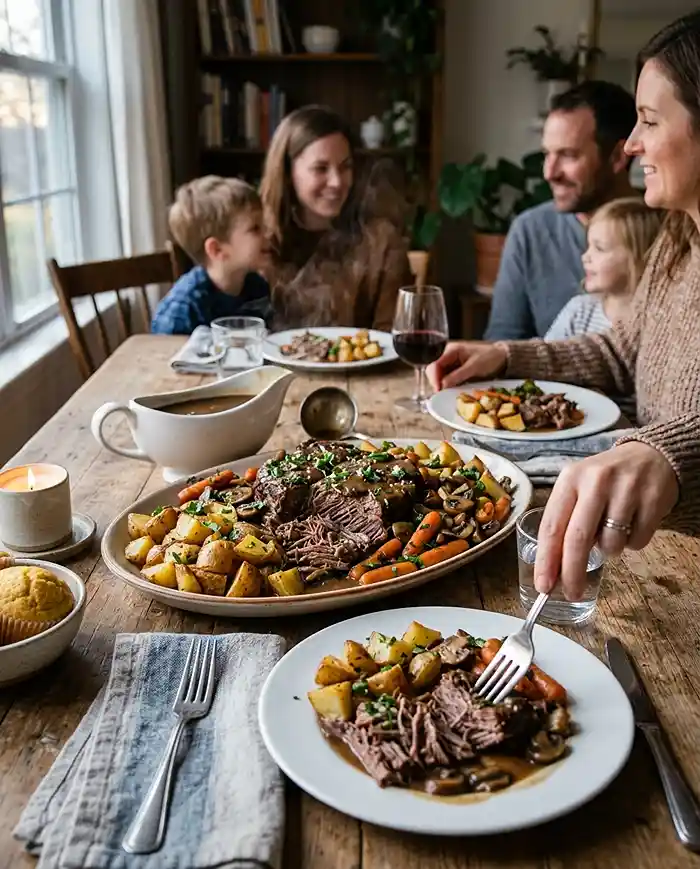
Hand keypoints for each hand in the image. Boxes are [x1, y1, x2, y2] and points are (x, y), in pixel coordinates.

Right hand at [426, 341, 507, 390]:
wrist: (502, 358)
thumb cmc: (489, 358)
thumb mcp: (474, 367)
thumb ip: (457, 375)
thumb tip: (442, 385)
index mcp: (451, 350)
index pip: (435, 365)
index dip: (434, 378)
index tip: (438, 390)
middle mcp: (448, 356)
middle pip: (434, 371)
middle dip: (436, 382)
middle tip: (441, 394)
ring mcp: (451, 363)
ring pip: (439, 376)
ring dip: (441, 385)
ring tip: (446, 393)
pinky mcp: (455, 370)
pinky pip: (447, 379)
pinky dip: (447, 385)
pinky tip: (451, 390)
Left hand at [534, 442, 678, 599]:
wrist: (649, 456)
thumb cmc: (605, 480)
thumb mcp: (578, 488)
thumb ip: (566, 521)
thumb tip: (555, 570)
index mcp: (570, 478)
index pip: (552, 526)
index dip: (547, 560)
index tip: (544, 585)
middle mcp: (596, 481)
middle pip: (577, 539)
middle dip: (572, 573)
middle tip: (572, 593)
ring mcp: (626, 489)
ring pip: (610, 544)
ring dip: (609, 551)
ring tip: (612, 531)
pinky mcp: (653, 499)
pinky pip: (637, 542)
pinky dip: (632, 544)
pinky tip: (632, 523)